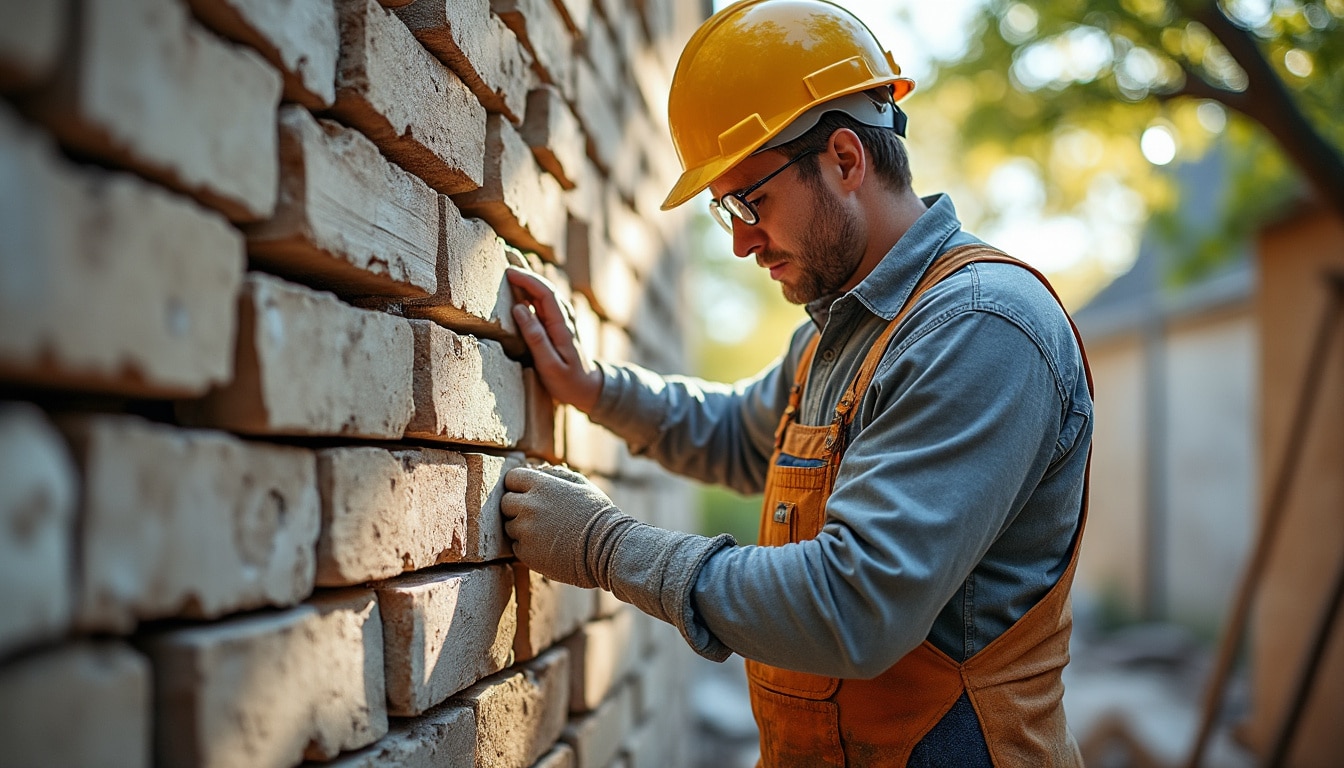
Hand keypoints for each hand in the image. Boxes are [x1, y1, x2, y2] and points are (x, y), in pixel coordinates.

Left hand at [501, 464, 627, 587]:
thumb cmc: (597, 514)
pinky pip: (516, 547)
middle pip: (505, 503)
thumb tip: (539, 469)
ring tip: (547, 532)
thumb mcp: (581, 485)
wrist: (607, 549)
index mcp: (542, 485)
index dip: (518, 486)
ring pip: (509, 526)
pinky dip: (527, 547)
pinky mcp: (526, 553)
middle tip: (538, 515)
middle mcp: (529, 506)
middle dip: (517, 507)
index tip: (527, 494)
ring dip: (522, 528)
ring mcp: (525, 530)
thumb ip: (556, 474)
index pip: (512, 478)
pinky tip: (548, 546)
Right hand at [506, 267, 602, 412]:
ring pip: (543, 292)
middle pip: (543, 287)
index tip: (508, 270)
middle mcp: (564, 317)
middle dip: (525, 270)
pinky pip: (542, 301)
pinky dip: (529, 290)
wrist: (588, 388)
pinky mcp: (557, 323)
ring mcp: (562, 319)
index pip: (545, 293)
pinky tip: (518, 285)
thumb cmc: (568, 381)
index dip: (527, 279)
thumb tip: (519, 308)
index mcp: (562, 325)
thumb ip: (536, 337)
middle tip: (504, 253)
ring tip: (508, 264)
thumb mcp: (550, 365)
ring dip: (526, 277)